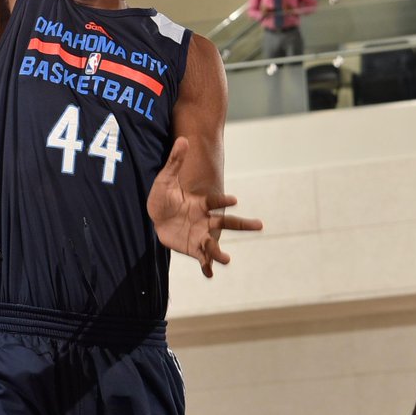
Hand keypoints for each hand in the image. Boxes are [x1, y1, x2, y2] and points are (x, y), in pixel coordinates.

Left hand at [147, 137, 261, 277]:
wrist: (155, 216)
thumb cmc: (163, 195)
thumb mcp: (166, 178)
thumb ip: (175, 161)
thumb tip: (183, 139)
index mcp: (201, 203)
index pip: (215, 201)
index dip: (223, 200)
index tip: (235, 200)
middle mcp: (205, 220)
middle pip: (226, 223)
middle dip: (243, 225)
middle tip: (260, 225)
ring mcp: (200, 235)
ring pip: (214, 244)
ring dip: (220, 252)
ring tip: (227, 259)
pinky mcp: (193, 248)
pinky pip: (202, 258)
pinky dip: (207, 267)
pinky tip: (210, 275)